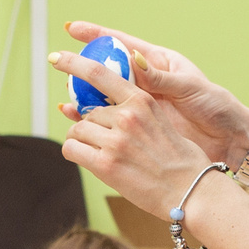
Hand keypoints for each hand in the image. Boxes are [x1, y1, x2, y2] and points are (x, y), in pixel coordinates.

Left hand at [52, 44, 229, 215]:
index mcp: (141, 101)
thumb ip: (136, 112)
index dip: (73, 62)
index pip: (98, 73)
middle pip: (87, 112)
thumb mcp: (162, 121)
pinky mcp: (106, 165)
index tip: (57, 58)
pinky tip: (87, 158)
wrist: (191, 190)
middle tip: (104, 140)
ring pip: (77, 130)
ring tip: (100, 152)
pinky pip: (72, 149)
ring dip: (81, 140)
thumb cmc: (181, 160)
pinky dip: (74, 152)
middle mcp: (127, 117)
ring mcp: (115, 141)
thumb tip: (111, 111)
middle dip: (90, 125)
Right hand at [60, 22, 248, 166]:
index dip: (95, 35)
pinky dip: (91, 116)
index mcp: (157, 62)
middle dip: (82, 66)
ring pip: (104, 94)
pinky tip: (74, 115)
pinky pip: (110, 117)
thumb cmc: (215, 107)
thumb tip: (132, 58)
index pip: (121, 43)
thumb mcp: (189, 88)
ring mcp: (140, 103)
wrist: (228, 139)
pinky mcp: (140, 125)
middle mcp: (145, 80)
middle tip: (60, 64)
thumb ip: (159, 77)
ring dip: (83, 93)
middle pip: (107, 68)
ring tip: (65, 93)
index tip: (71, 28)